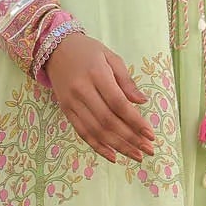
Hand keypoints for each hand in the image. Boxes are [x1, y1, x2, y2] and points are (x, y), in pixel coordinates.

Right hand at [45, 34, 155, 163]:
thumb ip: (126, 80)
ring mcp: (71, 102)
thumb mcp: (111, 57)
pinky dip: (98, 146)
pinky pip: (82, 132)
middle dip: (130, 139)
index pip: (118, 104)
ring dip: (118, 146)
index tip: (150, 135)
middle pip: (108, 121)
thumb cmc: (88, 52)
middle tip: (148, 150)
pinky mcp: (65, 110)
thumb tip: (142, 102)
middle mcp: (82, 90)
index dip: (135, 122)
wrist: (54, 49)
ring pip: (96, 130)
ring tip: (136, 155)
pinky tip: (113, 155)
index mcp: (96, 74)